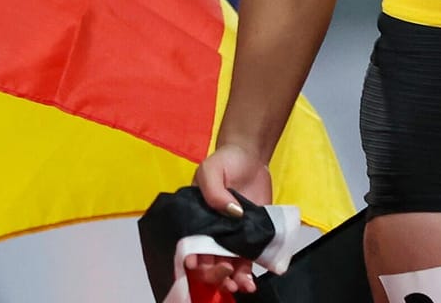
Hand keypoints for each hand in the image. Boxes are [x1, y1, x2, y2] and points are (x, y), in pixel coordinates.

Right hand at [187, 145, 273, 294]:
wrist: (251, 156)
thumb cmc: (225, 161)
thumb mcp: (211, 169)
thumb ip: (214, 190)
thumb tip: (231, 213)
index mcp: (195, 221)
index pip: (189, 246)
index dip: (192, 258)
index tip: (198, 263)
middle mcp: (211, 233)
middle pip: (207, 262)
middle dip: (214, 272)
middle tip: (225, 270)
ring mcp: (231, 237)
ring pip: (227, 267)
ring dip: (231, 280)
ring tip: (240, 285)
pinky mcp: (250, 237)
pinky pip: (247, 260)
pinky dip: (247, 274)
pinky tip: (250, 282)